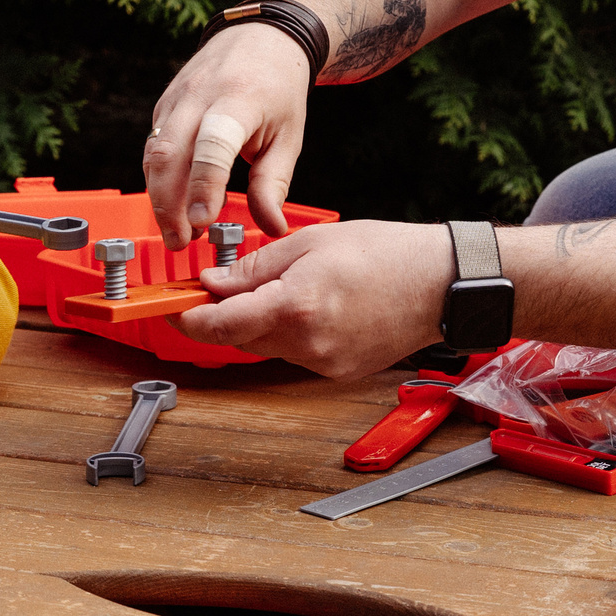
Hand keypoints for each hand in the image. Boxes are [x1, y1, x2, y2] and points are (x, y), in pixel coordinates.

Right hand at [145, 22, 310, 247]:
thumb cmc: (279, 87)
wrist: (262, 36)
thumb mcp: (288, 136)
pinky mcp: (164, 105)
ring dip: (159, 197)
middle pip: (168, 154)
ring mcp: (176, 98)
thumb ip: (273, 184)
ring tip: (179, 231)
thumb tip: (271, 227)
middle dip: (168, 205)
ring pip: (154, 153)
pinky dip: (159, 179)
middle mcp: (199, 96)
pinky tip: (176, 203)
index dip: (204, 186)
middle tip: (182, 241)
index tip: (204, 222)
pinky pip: (154, 146)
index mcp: (237, 101)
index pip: (212, 146)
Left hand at [175, 219, 449, 377]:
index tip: (172, 307)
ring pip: (267, 347)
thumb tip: (216, 282)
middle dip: (227, 314)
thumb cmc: (388, 254)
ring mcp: (324, 364)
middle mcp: (307, 343)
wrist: (442, 284)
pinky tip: (317, 306)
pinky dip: (292, 333)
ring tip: (291, 287)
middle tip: (226, 286)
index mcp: (295, 306)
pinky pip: (296, 354)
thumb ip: (256, 267)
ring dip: (261, 322)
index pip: (219, 325)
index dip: (188, 317)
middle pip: (239, 338)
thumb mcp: (311, 242)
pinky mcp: (338, 372)